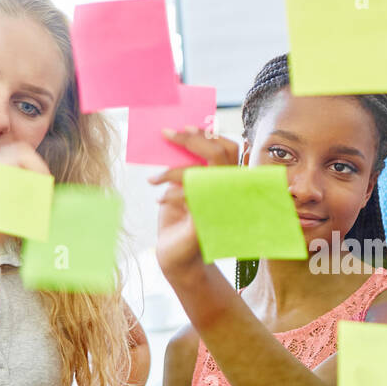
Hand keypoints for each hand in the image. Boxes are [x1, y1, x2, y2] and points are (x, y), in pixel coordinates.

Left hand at [148, 128, 241, 280]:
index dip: (210, 135)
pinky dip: (173, 195)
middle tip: (166, 133)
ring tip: (153, 179)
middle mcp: (232, 191)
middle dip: (192, 140)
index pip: (229, 148)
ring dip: (174, 171)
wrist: (178, 259)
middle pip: (220, 153)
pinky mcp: (211, 218)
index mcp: (229, 181)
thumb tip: (179, 137)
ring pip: (205, 172)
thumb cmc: (181, 222)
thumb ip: (188, 168)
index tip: (187, 126)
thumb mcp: (185, 189)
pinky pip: (192, 196)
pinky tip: (159, 200)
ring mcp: (224, 204)